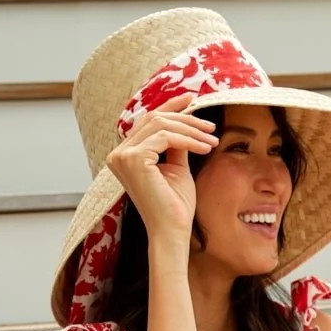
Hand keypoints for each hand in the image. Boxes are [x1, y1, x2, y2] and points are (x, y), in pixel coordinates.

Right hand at [104, 91, 218, 246]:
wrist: (173, 232)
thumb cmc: (176, 206)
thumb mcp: (177, 167)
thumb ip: (176, 144)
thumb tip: (186, 121)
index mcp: (125, 155)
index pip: (147, 122)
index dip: (170, 107)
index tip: (192, 98)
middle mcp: (118, 154)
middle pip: (153, 119)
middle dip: (185, 118)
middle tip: (210, 125)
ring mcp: (122, 156)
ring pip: (160, 125)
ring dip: (191, 129)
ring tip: (212, 139)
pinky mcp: (133, 159)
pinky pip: (165, 137)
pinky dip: (188, 140)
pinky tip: (205, 147)